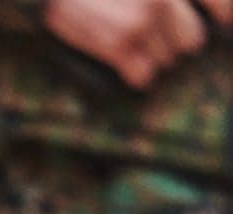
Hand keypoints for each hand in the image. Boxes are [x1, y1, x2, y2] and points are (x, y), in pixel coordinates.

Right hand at [45, 0, 232, 88]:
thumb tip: (183, 16)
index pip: (218, 1)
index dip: (222, 15)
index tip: (224, 23)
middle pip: (192, 40)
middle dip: (174, 44)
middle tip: (153, 37)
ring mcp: (144, 18)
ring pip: (168, 60)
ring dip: (150, 58)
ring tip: (129, 44)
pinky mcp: (121, 43)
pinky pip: (143, 76)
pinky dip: (133, 74)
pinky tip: (120, 62)